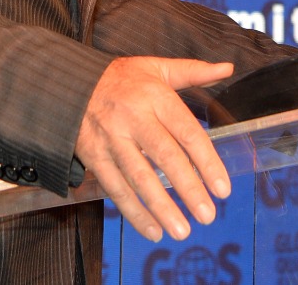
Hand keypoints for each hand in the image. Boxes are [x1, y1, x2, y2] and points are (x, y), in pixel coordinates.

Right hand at [76, 56, 233, 242]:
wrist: (69, 83)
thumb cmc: (122, 78)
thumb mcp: (157, 68)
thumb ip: (194, 71)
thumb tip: (228, 67)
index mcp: (155, 97)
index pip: (187, 132)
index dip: (207, 162)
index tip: (223, 189)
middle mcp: (134, 118)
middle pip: (165, 156)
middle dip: (188, 188)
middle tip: (208, 215)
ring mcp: (112, 138)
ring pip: (139, 177)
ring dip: (161, 207)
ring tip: (182, 230)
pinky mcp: (94, 156)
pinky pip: (116, 188)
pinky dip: (134, 212)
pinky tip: (153, 230)